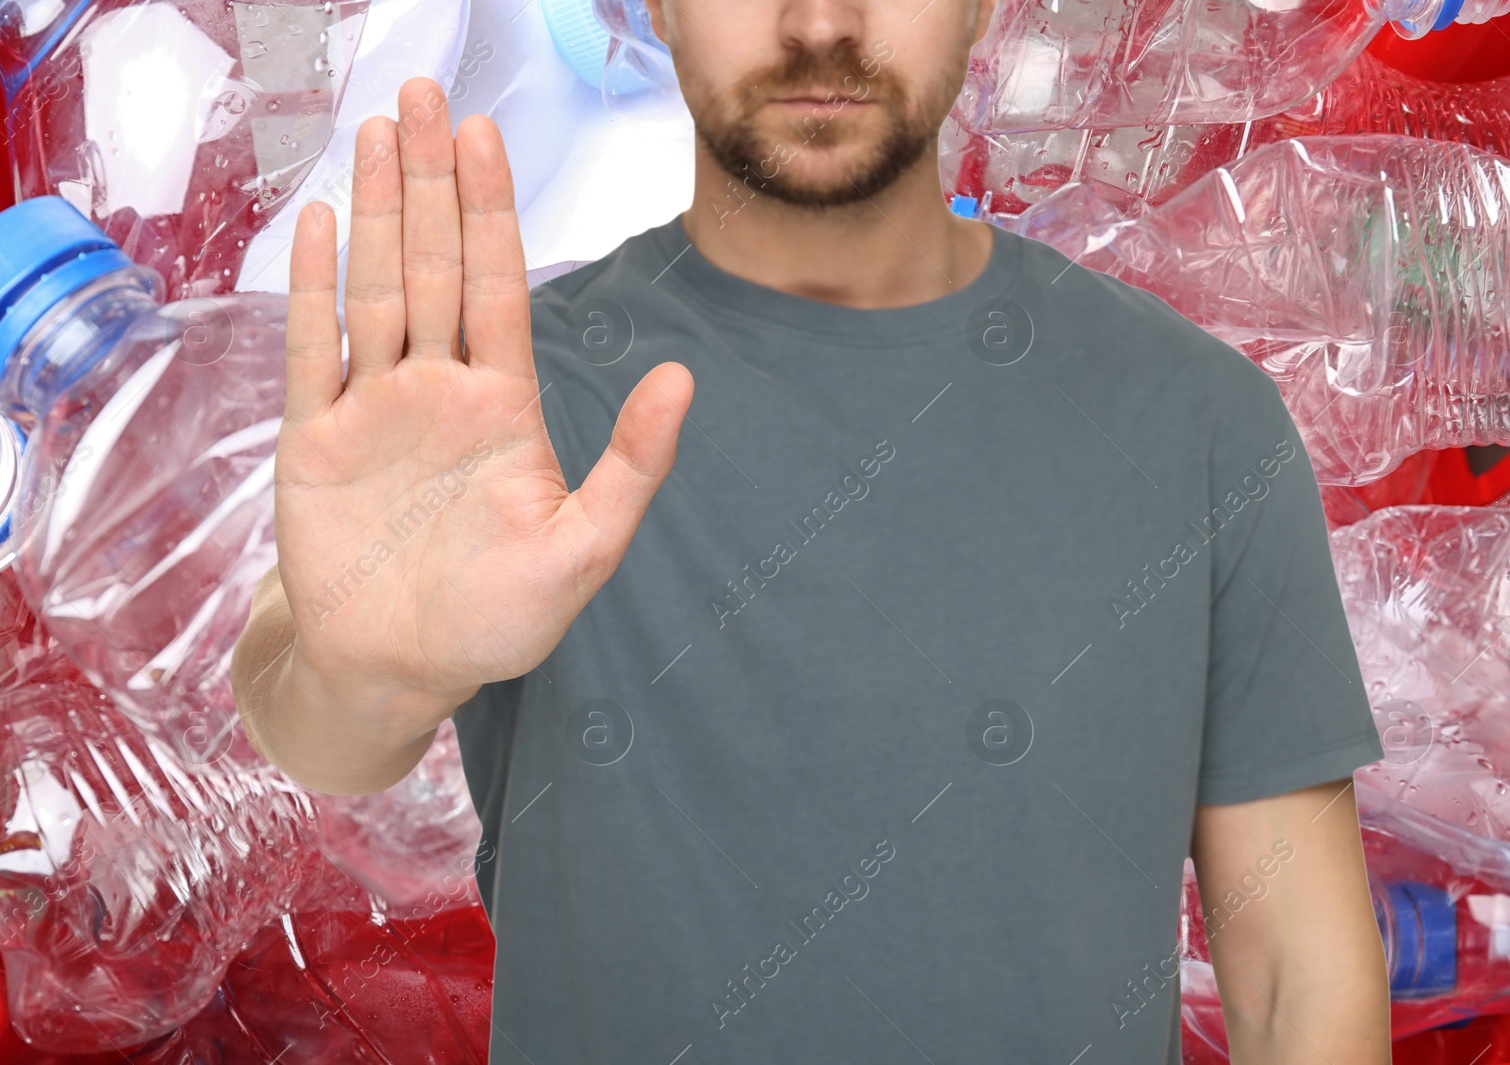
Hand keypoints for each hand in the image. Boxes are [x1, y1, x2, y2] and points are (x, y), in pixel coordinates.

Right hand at [276, 76, 691, 704]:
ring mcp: (374, 409)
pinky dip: (314, 288)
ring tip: (374, 133)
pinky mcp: (315, 441)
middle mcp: (438, 390)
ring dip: (373, 212)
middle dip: (430, 183)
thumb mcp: (585, 549)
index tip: (486, 138)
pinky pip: (315, 350)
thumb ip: (631, 464)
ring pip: (375, 288)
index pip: (498, 287)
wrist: (400, 669)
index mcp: (502, 405)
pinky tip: (317, 225)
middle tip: (427, 98)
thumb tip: (683, 378)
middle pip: (434, 265)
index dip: (490, 211)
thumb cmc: (498, 620)